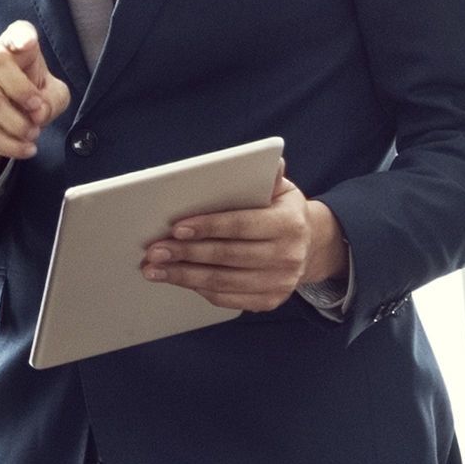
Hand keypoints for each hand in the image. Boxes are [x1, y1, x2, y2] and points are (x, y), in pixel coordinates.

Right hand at [0, 21, 73, 192]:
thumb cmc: (30, 95)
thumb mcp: (52, 95)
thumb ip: (53, 100)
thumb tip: (37, 113)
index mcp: (14, 45)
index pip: (17, 32)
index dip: (22, 36)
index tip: (29, 43)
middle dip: (21, 89)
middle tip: (38, 111)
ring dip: (16, 124)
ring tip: (33, 135)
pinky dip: (8, 144)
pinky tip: (24, 149)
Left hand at [142, 175, 347, 311]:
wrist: (310, 247)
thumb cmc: (283, 213)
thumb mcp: (282, 191)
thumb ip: (269, 177)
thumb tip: (270, 162)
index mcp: (289, 224)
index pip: (241, 225)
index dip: (208, 227)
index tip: (176, 228)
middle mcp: (288, 256)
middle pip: (226, 256)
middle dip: (185, 253)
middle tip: (154, 251)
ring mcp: (279, 283)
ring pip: (221, 281)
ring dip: (183, 276)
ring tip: (154, 269)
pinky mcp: (269, 301)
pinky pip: (226, 298)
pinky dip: (198, 289)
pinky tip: (178, 280)